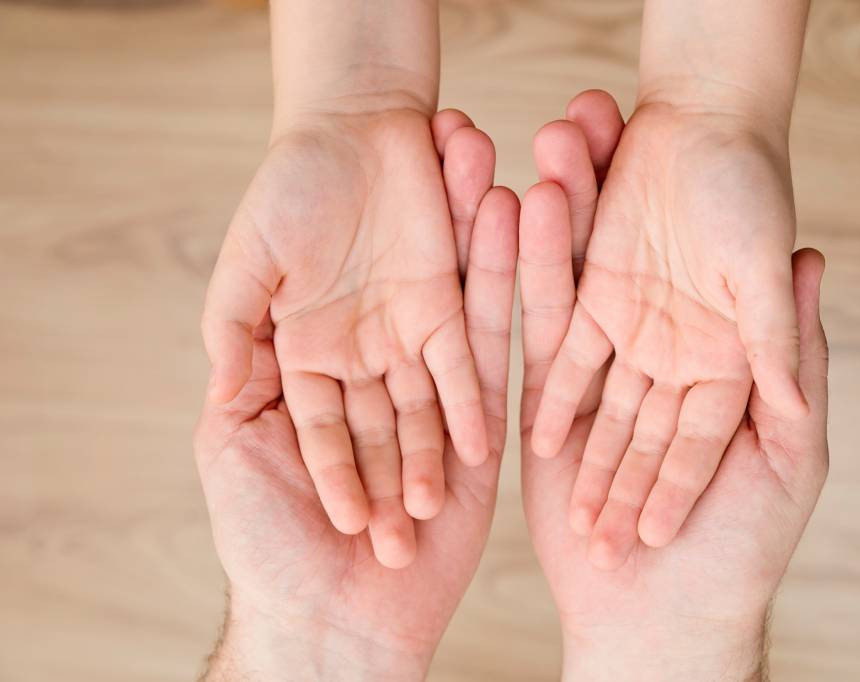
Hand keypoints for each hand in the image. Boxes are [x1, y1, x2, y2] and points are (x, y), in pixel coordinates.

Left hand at [194, 113, 518, 680]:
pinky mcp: (477, 431)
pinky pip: (494, 362)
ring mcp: (429, 399)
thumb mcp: (230, 450)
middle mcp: (378, 374)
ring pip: (461, 305)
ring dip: (482, 241)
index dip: (370, 220)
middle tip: (464, 137)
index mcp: (316, 372)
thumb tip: (249, 309)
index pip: (353, 273)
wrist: (334, 626)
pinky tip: (527, 242)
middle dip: (439, 211)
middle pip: (414, 277)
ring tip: (504, 170)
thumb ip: (243, 376)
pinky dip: (509, 303)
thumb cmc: (265, 545)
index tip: (400, 150)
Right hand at [519, 112, 827, 678]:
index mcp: (711, 362)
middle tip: (577, 117)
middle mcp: (652, 358)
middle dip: (599, 191)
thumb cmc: (742, 545)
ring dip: (556, 221)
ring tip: (539, 152)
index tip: (647, 130)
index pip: (684, 261)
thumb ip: (796, 355)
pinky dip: (523, 283)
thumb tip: (812, 257)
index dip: (666, 198)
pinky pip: (536, 340)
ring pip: (573, 285)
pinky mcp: (546, 410)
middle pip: (621, 259)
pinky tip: (506, 222)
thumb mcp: (793, 446)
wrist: (665, 619)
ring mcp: (597, 381)